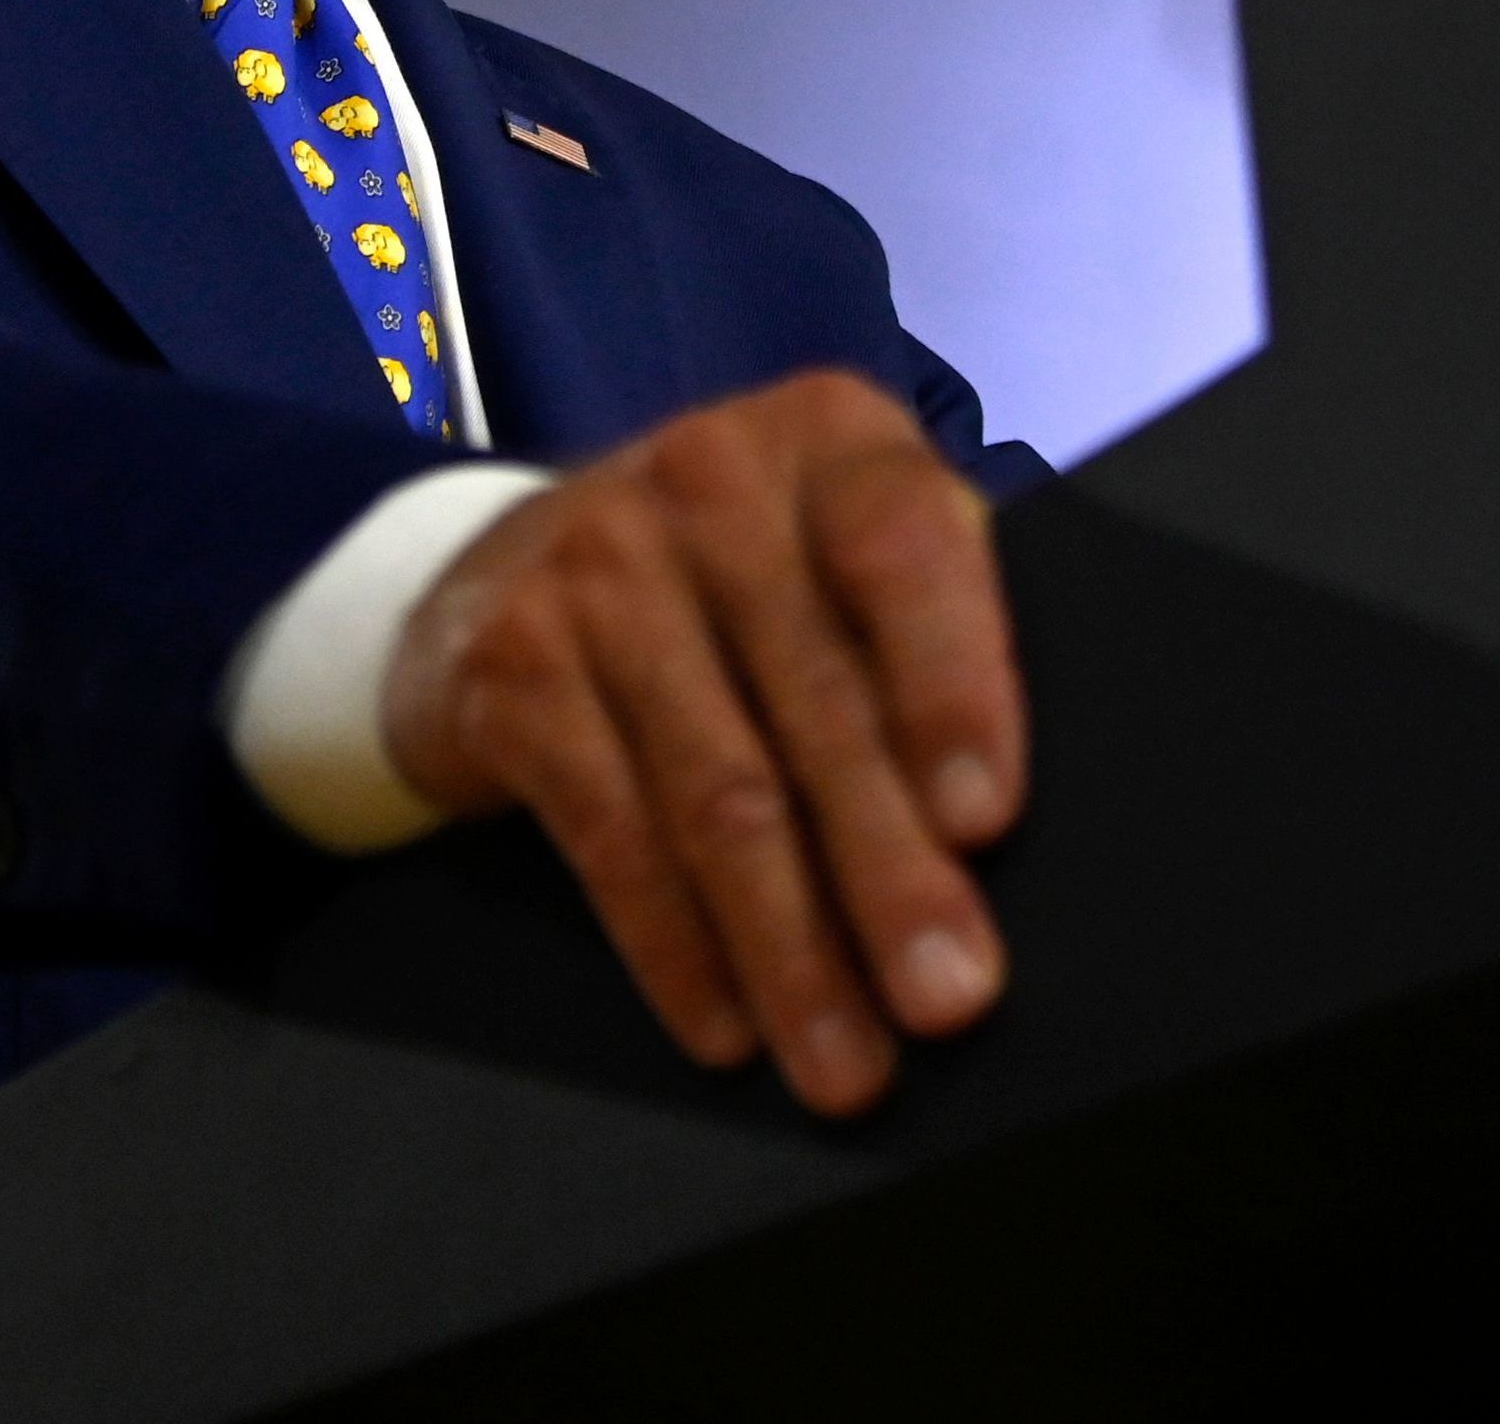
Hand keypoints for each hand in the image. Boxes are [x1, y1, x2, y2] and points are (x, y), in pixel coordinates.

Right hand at [379, 368, 1024, 1113]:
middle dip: (891, 869)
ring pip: (721, 788)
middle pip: (819, 698)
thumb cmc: (737, 581)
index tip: (987, 820)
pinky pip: (612, 831)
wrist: (500, 569)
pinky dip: (678, 948)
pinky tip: (727, 1028)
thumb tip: (999, 836)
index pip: (906, 548)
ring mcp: (599, 565)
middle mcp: (710, 476)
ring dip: (794, 946)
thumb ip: (923, 632)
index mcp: (829, 437)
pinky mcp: (515, 664)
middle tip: (949, 996)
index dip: (952, 685)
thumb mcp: (834, 551)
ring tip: (850, 1061)